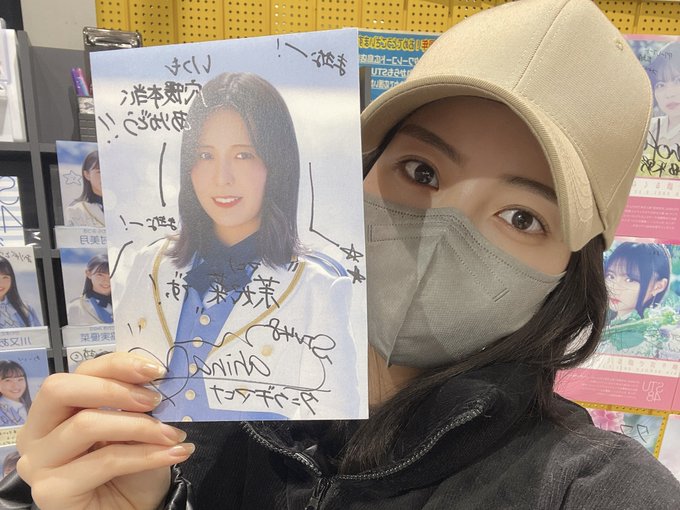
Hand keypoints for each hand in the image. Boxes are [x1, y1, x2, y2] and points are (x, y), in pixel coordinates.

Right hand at [15, 352, 193, 509]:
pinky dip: (147, 455)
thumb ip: (134, 401)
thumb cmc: (130, 469)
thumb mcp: (135, 426)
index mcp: (54, 410)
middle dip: (114, 389)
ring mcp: (38, 463)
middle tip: (155, 400)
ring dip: (139, 426)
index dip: (118, 365)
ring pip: (86, 424)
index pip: (79, 372)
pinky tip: (174, 453)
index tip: (156, 371)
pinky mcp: (51, 491)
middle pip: (61, 389)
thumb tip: (155, 376)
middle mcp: (37, 433)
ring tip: (172, 434)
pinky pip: (106, 461)